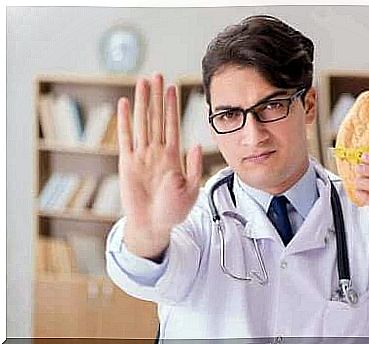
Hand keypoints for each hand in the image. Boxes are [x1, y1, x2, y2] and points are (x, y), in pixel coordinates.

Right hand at [117, 74, 202, 259]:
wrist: (154, 225)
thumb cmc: (174, 211)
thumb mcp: (192, 189)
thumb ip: (194, 166)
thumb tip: (197, 144)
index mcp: (172, 156)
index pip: (173, 125)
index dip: (172, 106)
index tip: (173, 88)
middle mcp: (156, 151)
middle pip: (156, 118)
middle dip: (157, 97)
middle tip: (157, 75)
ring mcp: (141, 156)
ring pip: (142, 123)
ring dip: (142, 102)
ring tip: (142, 82)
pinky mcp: (127, 164)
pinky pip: (125, 138)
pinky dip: (125, 121)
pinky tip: (125, 104)